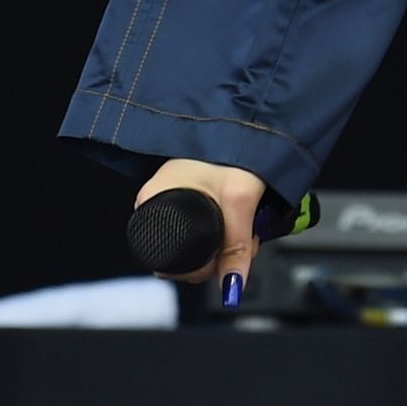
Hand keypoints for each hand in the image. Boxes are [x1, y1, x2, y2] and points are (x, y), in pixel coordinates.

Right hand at [134, 157, 268, 296]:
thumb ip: (236, 248)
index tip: (220, 263)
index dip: (196, 267)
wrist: (253, 116)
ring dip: (227, 243)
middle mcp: (159, 195)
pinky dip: (228, 228)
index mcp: (153, 197)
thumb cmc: (237, 147)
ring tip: (247, 230)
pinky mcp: (195, 191)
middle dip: (218, 255)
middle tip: (243, 242)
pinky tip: (244, 222)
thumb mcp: (239, 200)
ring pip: (199, 238)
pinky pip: (208, 223)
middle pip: (184, 250)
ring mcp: (177, 193)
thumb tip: (231, 289)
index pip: (165, 256)